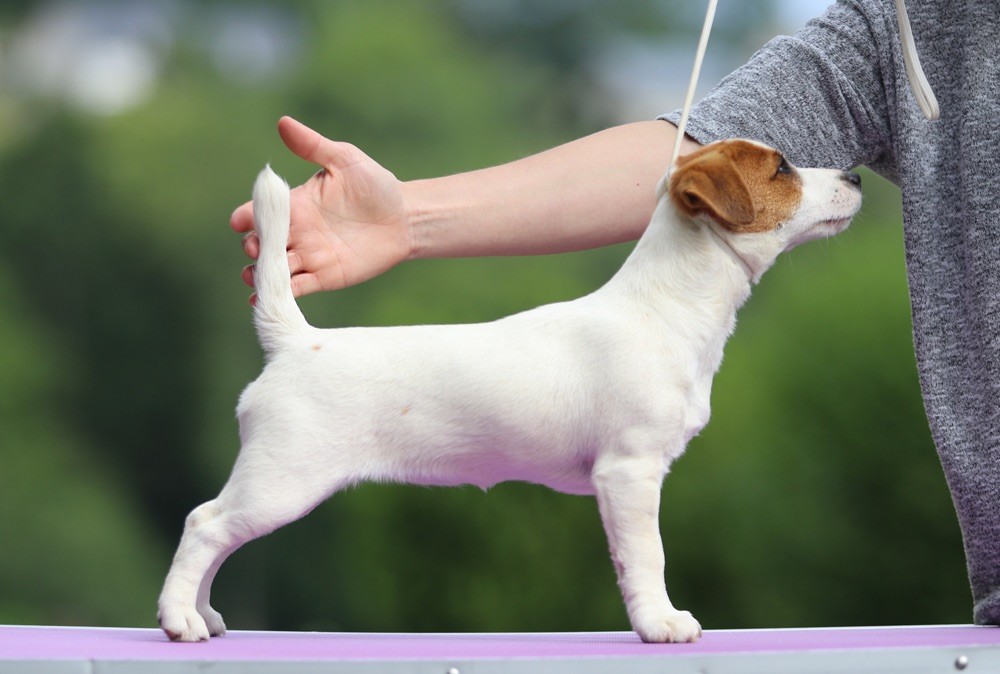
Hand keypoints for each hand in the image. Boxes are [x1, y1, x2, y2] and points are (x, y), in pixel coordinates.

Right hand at [231, 116, 411, 298]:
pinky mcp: (324, 277)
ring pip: (274, 270)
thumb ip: (314, 146)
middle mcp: (298, 233)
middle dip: (253, 248)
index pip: (261, 212)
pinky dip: (279, 295)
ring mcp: (309, 257)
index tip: (240, 220)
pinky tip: (265, 299)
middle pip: (262, 245)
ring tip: (255, 278)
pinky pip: (296, 289)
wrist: (406, 218)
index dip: (246, 216)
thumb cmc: (377, 186)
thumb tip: (283, 122)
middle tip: (257, 249)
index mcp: (296, 205)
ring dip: (260, 276)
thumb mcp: (345, 160)